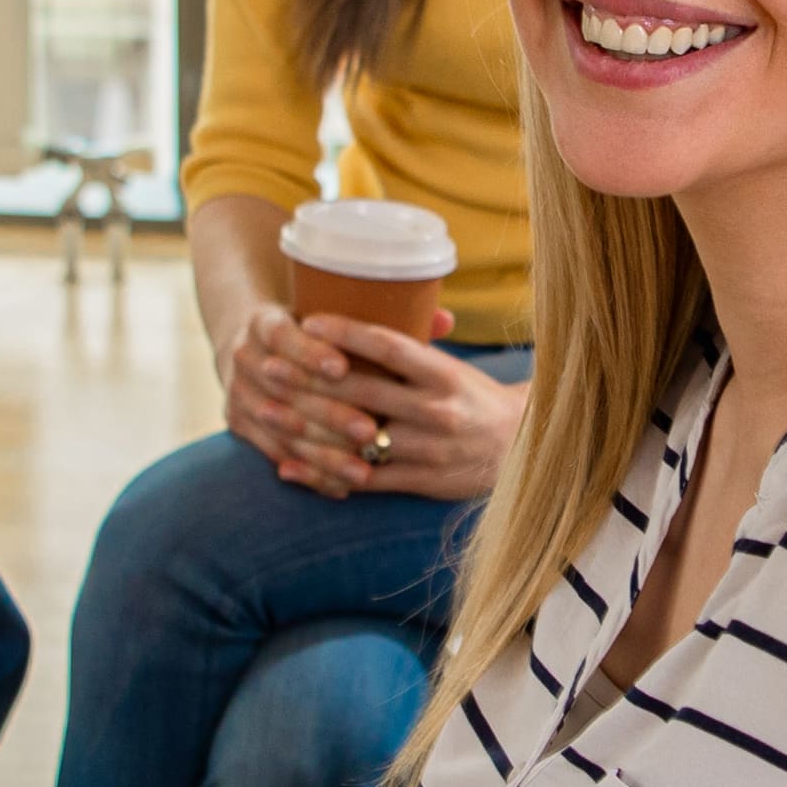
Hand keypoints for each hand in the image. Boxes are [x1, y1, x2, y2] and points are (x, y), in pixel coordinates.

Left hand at [278, 321, 520, 502]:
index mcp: (443, 373)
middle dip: (308, 378)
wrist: (520, 450)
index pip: (389, 345)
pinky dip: (322, 473)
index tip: (307, 320)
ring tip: (266, 412)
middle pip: (361, 391)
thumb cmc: (473, 399)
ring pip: (355, 439)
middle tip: (267, 364)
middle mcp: (435, 409)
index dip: (345, 332)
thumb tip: (367, 305)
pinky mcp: (420, 481)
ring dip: (305, 427)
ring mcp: (427, 448)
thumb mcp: (451, 368)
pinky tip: (288, 465)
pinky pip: (363, 480)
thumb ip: (409, 350)